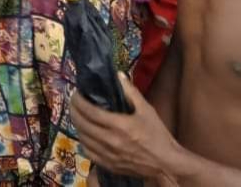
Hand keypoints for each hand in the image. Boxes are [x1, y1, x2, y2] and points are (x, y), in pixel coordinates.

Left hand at [70, 73, 184, 181]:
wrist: (166, 163)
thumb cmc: (157, 134)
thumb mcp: (147, 110)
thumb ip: (130, 92)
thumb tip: (118, 75)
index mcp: (119, 125)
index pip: (89, 111)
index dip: (78, 101)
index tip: (76, 94)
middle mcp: (110, 140)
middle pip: (82, 123)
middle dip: (74, 110)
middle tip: (74, 102)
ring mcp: (107, 154)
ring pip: (82, 138)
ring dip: (77, 124)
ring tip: (78, 115)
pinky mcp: (108, 165)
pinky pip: (87, 152)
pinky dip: (83, 141)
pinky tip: (85, 134)